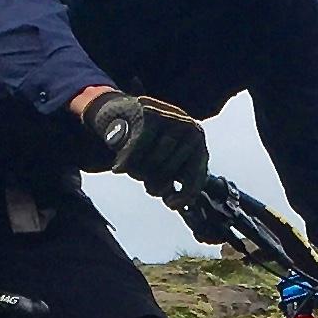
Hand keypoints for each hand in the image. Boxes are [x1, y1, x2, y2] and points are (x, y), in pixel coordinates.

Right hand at [83, 92, 209, 197]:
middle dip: (154, 183)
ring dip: (138, 173)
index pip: (196, 178)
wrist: (126, 112)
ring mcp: (173, 120)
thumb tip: (180, 205)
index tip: (169, 205)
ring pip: (153, 162)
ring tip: (132, 168)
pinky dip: (126, 162)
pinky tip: (118, 169)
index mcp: (200, 144)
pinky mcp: (151, 114)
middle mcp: (191, 130)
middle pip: (169, 172)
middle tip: (144, 181)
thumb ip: (176, 179)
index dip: (183, 196)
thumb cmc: (151, 144)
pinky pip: (137, 150)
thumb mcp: (169, 160)